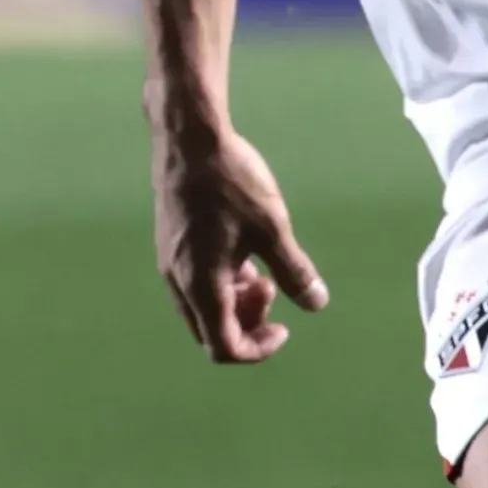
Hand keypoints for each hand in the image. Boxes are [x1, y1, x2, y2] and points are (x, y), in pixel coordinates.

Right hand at [151, 121, 330, 362]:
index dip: (258, 349)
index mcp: (201, 285)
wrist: (188, 139)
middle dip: (248, 322)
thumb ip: (294, 271)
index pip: (224, 347)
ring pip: (204, 306)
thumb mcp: (272, 228)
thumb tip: (317, 303)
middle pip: (212, 330)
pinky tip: (244, 250)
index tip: (284, 326)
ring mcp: (170, 262)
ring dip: (237, 300)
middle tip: (275, 287)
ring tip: (263, 267)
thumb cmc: (231, 182)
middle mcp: (179, 281)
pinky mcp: (170, 243)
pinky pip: (196, 281)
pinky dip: (223, 280)